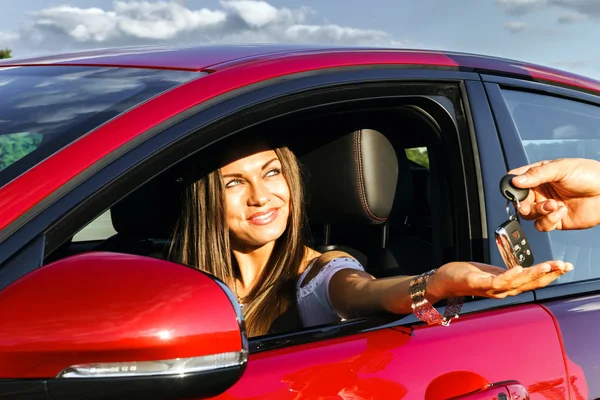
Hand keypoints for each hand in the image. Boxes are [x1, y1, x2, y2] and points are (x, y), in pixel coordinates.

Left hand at [428, 260, 572, 298]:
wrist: (443, 281)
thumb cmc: (468, 275)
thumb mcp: (493, 273)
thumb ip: (509, 274)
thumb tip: (526, 270)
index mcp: (506, 285)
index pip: (533, 281)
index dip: (550, 275)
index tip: (565, 266)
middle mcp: (501, 290)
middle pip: (529, 283)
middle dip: (549, 274)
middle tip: (564, 266)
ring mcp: (489, 288)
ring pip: (516, 283)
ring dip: (533, 275)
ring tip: (547, 266)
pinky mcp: (476, 283)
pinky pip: (495, 281)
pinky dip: (508, 276)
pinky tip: (519, 269)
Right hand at [508, 158, 599, 230]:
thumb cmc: (590, 175)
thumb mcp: (561, 168)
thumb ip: (537, 174)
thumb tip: (516, 180)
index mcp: (539, 175)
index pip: (516, 180)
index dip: (511, 186)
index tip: (514, 190)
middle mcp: (541, 191)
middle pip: (519, 201)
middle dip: (523, 204)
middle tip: (528, 205)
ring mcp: (547, 206)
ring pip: (528, 215)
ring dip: (538, 212)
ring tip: (553, 205)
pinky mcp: (555, 220)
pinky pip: (542, 225)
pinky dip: (549, 221)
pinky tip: (561, 211)